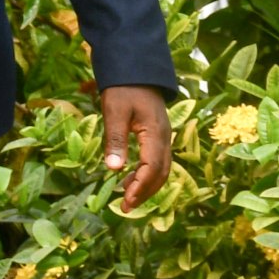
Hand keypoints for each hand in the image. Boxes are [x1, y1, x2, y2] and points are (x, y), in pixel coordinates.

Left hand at [100, 84, 171, 211]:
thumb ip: (115, 139)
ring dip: (146, 185)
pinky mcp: (158, 136)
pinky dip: (146, 174)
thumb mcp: (114, 111)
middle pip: (160, 174)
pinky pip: (157, 161)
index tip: (125, 202)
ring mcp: (163, 138)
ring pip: (161, 169)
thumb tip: (114, 169)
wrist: (136, 70)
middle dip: (144, 192)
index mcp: (156, 134)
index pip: (152, 168)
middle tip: (125, 208)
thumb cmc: (123, 89)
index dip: (140, 188)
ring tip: (126, 197)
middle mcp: (164, 139)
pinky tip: (130, 178)